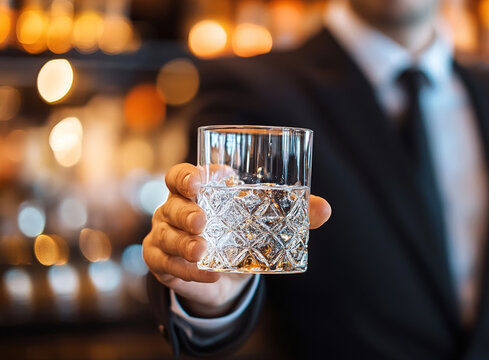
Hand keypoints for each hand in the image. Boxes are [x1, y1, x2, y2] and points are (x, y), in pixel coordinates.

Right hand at [143, 163, 330, 317]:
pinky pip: (163, 264)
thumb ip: (295, 213)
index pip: (182, 175)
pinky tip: (205, 273)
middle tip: (203, 223)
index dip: (187, 176)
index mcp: (198, 189)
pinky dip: (184, 270)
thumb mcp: (265, 222)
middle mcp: (175, 207)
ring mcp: (164, 234)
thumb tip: (325, 209)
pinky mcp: (160, 260)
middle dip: (186, 213)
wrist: (223, 272)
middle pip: (172, 204)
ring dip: (183, 244)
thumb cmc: (241, 233)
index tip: (200, 182)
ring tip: (203, 252)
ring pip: (165, 236)